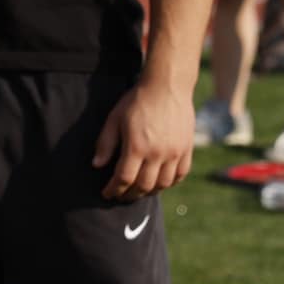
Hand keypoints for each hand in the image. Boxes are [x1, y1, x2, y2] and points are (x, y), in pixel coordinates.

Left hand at [93, 82, 193, 200]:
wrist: (167, 87)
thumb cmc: (136, 101)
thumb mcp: (114, 119)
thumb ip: (106, 143)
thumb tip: (97, 165)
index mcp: (137, 147)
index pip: (124, 178)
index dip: (114, 189)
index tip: (107, 194)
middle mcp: (157, 154)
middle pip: (143, 185)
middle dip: (129, 194)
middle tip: (121, 196)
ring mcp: (175, 153)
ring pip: (163, 184)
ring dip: (149, 191)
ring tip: (138, 191)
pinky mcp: (187, 150)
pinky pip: (180, 175)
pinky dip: (169, 183)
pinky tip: (159, 182)